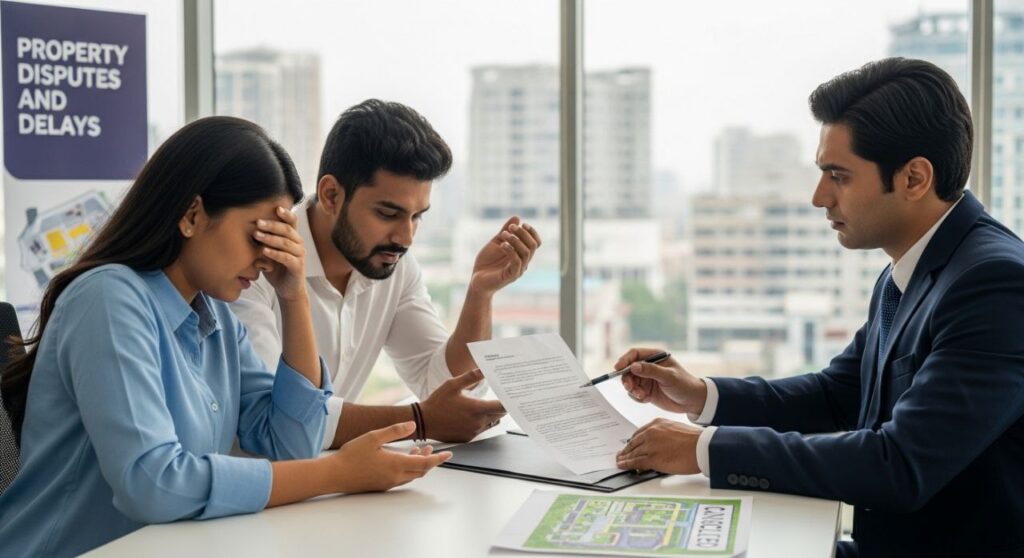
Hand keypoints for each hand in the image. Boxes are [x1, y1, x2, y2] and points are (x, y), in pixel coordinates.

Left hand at [256, 206, 306, 301]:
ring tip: (257, 235)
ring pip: (286, 243)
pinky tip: (265, 251)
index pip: (292, 221)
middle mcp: (298, 244)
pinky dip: (275, 253)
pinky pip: (287, 257)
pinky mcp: (298, 267)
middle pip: (287, 230)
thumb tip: (246, 229)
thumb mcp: (267, 252)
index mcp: (292, 237)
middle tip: (258, 222)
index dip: (286, 214)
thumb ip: (262, 241)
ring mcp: (299, 255)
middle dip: (272, 225)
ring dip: (270, 238)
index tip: (275, 208)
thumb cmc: (276, 268)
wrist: (286, 289)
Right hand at [329, 421, 451, 492]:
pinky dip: (408, 468)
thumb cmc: (351, 455)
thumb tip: (413, 425)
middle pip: (421, 470)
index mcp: (396, 464)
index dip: (439, 458)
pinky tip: (402, 459)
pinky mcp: (380, 485)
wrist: (334, 475)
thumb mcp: (373, 437)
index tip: (449, 454)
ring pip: (411, 475)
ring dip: (419, 464)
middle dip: (430, 459)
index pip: (425, 463)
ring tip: (419, 449)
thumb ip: (395, 431)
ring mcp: (388, 483)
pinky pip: (401, 478)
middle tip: (432, 448)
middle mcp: (395, 476)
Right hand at [419, 369, 506, 442]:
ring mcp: (473, 432)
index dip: (508, 401)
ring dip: (492, 415)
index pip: (502, 406)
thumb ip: (471, 377)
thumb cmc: (437, 402)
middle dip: (502, 406)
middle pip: (499, 415)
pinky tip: (475, 414)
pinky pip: (481, 430)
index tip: (510, 394)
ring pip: (491, 423)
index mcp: (477, 409)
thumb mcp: (452, 384)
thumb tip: (485, 369)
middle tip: (503, 397)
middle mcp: (478, 422)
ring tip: (489, 405)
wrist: (424, 422)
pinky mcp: (468, 438)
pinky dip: (482, 422)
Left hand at [469, 216, 540, 295]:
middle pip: (533, 246)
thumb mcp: (496, 242)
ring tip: (503, 234)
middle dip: (523, 233)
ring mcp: (518, 270)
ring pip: (526, 253)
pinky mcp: (511, 276)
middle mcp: (523, 262)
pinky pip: (516, 262)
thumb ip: (506, 231)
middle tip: (510, 228)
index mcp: (521, 254)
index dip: (532, 232)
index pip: (536, 243)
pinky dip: (511, 250)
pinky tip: (502, 245)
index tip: (522, 224)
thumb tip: (517, 218)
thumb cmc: (487, 262)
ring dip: (516, 240)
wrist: (476, 279)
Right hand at [616, 347, 706, 414]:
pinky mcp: (646, 391)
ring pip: (630, 382)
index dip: (625, 360)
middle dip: (627, 378)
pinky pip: (634, 393)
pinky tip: (645, 399)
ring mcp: (647, 379)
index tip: (618, 368)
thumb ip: (651, 371)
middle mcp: (649, 366)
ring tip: (641, 395)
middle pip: (629, 369)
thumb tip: (633, 366)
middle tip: (630, 387)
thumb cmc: (685, 384)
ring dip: (632, 389)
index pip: (635, 354)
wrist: (693, 402)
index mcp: (655, 357)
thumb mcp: (669, 376)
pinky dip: (636, 397)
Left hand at [616, 418, 701, 474]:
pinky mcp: (653, 458)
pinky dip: (627, 464)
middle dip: (627, 449)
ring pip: (633, 452)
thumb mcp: (676, 429)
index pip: (640, 433)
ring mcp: (651, 445)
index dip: (633, 441)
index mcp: (657, 423)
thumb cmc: (695, 440)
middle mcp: (651, 432)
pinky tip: (623, 465)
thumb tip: (659, 444)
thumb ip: (664, 434)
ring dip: (625, 458)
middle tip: (621, 453)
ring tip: (620, 461)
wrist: (702, 447)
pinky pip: (636, 462)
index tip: (630, 444)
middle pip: (634, 442)